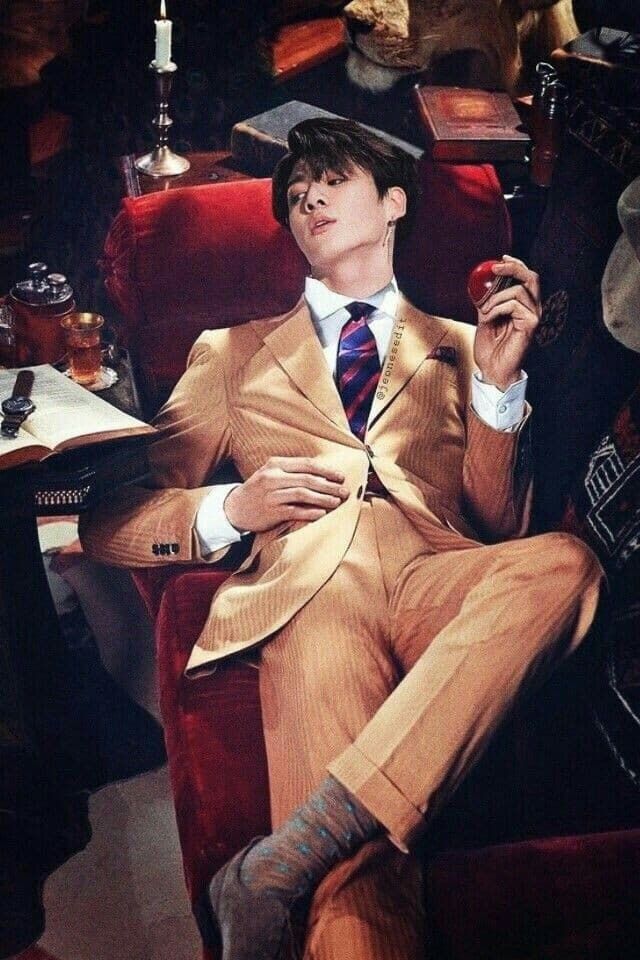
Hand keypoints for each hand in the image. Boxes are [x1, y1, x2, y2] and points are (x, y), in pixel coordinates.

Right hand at [224, 456, 348, 532]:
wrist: (235, 508)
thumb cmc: (259, 490)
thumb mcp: (271, 474)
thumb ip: (292, 472)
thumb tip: (323, 475)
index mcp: (275, 464)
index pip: (306, 464)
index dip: (326, 470)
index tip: (341, 477)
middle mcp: (272, 477)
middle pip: (307, 479)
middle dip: (329, 485)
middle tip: (344, 491)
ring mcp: (271, 494)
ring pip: (303, 494)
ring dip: (323, 498)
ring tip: (336, 502)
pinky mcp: (271, 511)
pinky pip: (295, 511)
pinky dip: (310, 512)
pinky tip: (321, 514)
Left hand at [473, 255, 540, 390]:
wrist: (492, 370)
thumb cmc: (490, 348)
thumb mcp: (485, 318)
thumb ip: (487, 301)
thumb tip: (480, 283)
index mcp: (524, 306)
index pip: (526, 278)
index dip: (515, 265)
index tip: (499, 260)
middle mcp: (532, 309)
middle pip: (531, 277)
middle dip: (513, 267)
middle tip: (495, 267)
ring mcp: (534, 316)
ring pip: (518, 290)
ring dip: (496, 297)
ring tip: (484, 311)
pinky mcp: (531, 324)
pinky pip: (514, 304)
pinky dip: (497, 308)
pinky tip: (488, 318)